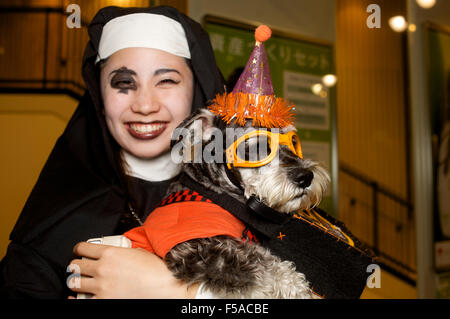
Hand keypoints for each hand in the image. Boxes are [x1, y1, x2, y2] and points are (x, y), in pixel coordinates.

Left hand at [68, 242, 198, 298]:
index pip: (83, 248)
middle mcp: (102, 268)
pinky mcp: (104, 300)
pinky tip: (75, 296)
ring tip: (79, 281)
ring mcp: (101, 286)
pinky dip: (75, 298)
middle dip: (76, 266)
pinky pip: (80, 300)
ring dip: (75, 281)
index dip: (79, 249)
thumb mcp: (136, 252)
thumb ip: (120, 251)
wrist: (162, 285)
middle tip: (79, 267)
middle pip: (75, 266)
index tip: (79, 252)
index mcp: (110, 253)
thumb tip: (114, 253)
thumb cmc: (154, 270)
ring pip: (74, 282)